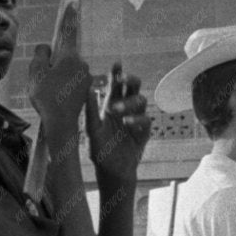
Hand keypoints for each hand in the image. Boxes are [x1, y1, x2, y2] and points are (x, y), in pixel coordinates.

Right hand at [28, 2, 92, 145]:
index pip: (68, 31)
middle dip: (52, 62)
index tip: (73, 3)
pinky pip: (71, 82)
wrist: (62, 125)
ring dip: (57, 77)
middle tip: (42, 80)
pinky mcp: (87, 90)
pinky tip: (55, 99)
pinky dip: (62, 87)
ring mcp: (86, 77)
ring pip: (67, 70)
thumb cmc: (47, 97)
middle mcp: (82, 63)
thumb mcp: (36, 72)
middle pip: (64, 55)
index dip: (69, 16)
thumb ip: (41, 54)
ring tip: (48, 93)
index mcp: (70, 56)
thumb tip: (47, 48)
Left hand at [86, 61, 151, 182]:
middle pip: (133, 87)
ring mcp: (136, 119)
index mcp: (111, 105)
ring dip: (130, 102)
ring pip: (141, 100)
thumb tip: (89, 89)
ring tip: (116, 110)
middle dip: (130, 79)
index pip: (116, 85)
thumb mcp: (92, 131)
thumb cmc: (99, 150)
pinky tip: (127, 123)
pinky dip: (137, 119)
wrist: (112, 171)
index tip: (116, 64)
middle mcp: (125, 109)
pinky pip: (146, 120)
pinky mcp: (144, 132)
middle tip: (122, 79)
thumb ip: (91, 111)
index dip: (117, 73)